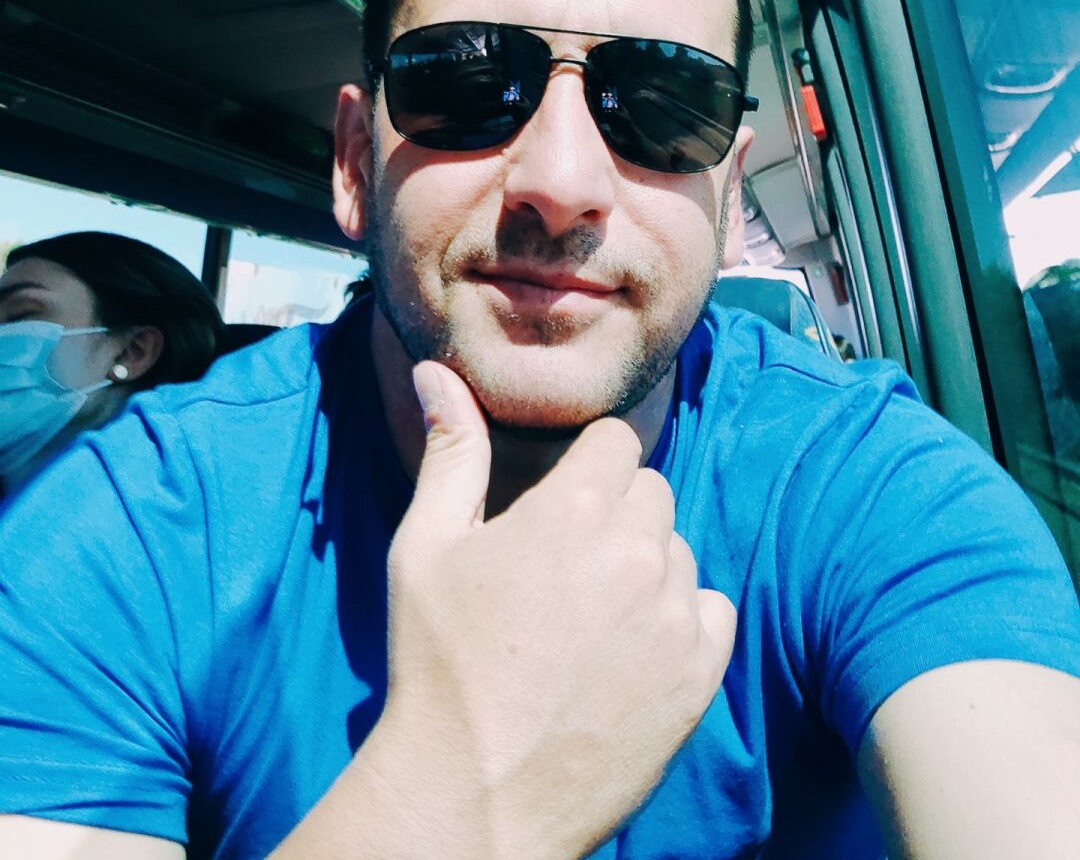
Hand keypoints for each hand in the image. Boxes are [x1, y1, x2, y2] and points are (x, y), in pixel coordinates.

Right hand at [374, 360, 736, 859]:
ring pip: (678, 551)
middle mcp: (636, 552)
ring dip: (645, 567)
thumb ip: (450, 451)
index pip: (616, 441)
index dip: (586, 466)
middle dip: (615, 512)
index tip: (561, 503)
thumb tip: (435, 369)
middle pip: (650, 491)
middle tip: (566, 564)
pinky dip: (681, 621)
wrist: (474, 793)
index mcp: (573, 509)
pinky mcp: (698, 676)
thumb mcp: (426, 547)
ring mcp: (673, 616)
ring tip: (591, 615)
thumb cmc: (439, 665)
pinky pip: (712, 610)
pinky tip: (632, 649)